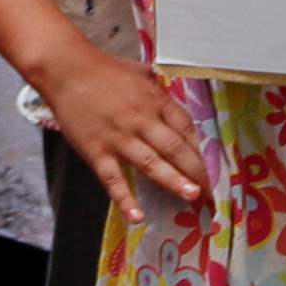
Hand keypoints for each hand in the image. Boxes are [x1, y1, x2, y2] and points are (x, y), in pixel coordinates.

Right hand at [37, 47, 214, 223]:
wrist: (66, 69)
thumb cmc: (104, 69)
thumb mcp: (140, 72)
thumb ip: (159, 88)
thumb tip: (174, 94)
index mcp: (156, 101)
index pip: (188, 128)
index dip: (205, 149)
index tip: (218, 166)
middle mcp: (142, 121)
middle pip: (176, 149)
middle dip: (198, 171)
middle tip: (213, 190)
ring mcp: (120, 138)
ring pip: (152, 164)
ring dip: (174, 181)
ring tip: (192, 196)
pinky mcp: (97, 152)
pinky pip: (113, 179)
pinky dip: (124, 198)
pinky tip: (137, 215)